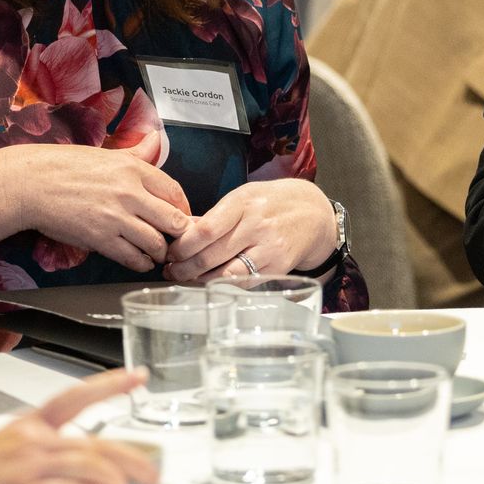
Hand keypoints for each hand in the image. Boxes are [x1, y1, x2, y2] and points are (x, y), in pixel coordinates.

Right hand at [0, 144, 191, 270]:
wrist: (31, 184)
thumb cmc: (65, 166)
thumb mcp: (106, 153)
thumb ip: (136, 152)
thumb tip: (157, 139)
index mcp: (133, 168)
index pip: (175, 192)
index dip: (183, 209)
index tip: (182, 218)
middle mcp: (129, 192)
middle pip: (173, 221)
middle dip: (178, 234)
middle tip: (175, 240)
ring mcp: (116, 218)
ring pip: (157, 243)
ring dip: (160, 251)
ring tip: (157, 252)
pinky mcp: (101, 239)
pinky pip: (133, 258)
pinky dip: (141, 263)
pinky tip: (140, 260)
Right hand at [0, 369, 160, 483]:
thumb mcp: (6, 446)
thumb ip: (41, 447)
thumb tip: (75, 461)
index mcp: (30, 424)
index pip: (76, 396)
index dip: (111, 384)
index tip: (138, 377)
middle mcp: (35, 440)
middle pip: (97, 443)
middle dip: (133, 457)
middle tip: (154, 471)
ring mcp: (33, 466)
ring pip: (93, 466)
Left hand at [164, 178, 335, 282]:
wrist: (313, 213)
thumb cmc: (271, 203)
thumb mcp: (243, 197)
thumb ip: (215, 216)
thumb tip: (181, 232)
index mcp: (243, 203)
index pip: (206, 229)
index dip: (183, 246)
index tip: (170, 253)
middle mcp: (257, 225)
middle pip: (212, 255)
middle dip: (185, 268)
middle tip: (171, 272)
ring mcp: (270, 248)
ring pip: (227, 274)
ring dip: (201, 281)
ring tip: (187, 280)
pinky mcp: (279, 268)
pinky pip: (245, 283)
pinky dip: (225, 286)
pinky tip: (212, 284)